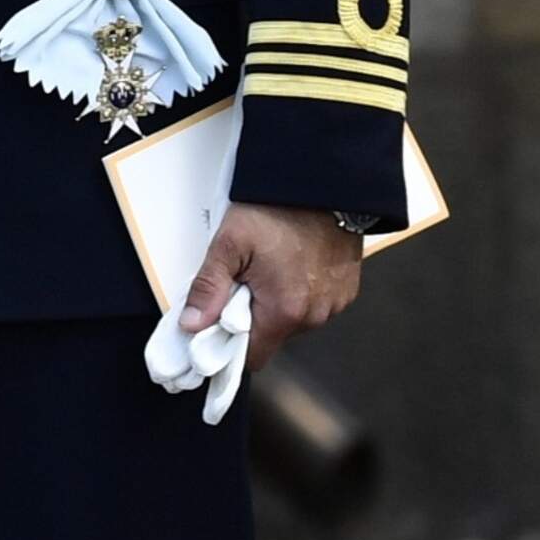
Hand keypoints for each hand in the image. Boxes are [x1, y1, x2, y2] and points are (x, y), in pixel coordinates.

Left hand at [182, 202, 360, 366]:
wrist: (323, 182)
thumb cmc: (276, 209)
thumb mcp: (230, 243)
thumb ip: (209, 288)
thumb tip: (192, 325)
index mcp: (285, 310)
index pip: (252, 357)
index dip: (229, 345)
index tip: (215, 326)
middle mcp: (316, 315)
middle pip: (271, 337)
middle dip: (250, 317)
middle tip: (240, 281)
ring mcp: (335, 304)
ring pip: (293, 321)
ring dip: (276, 303)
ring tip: (268, 267)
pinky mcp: (346, 290)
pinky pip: (315, 304)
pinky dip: (299, 291)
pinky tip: (291, 264)